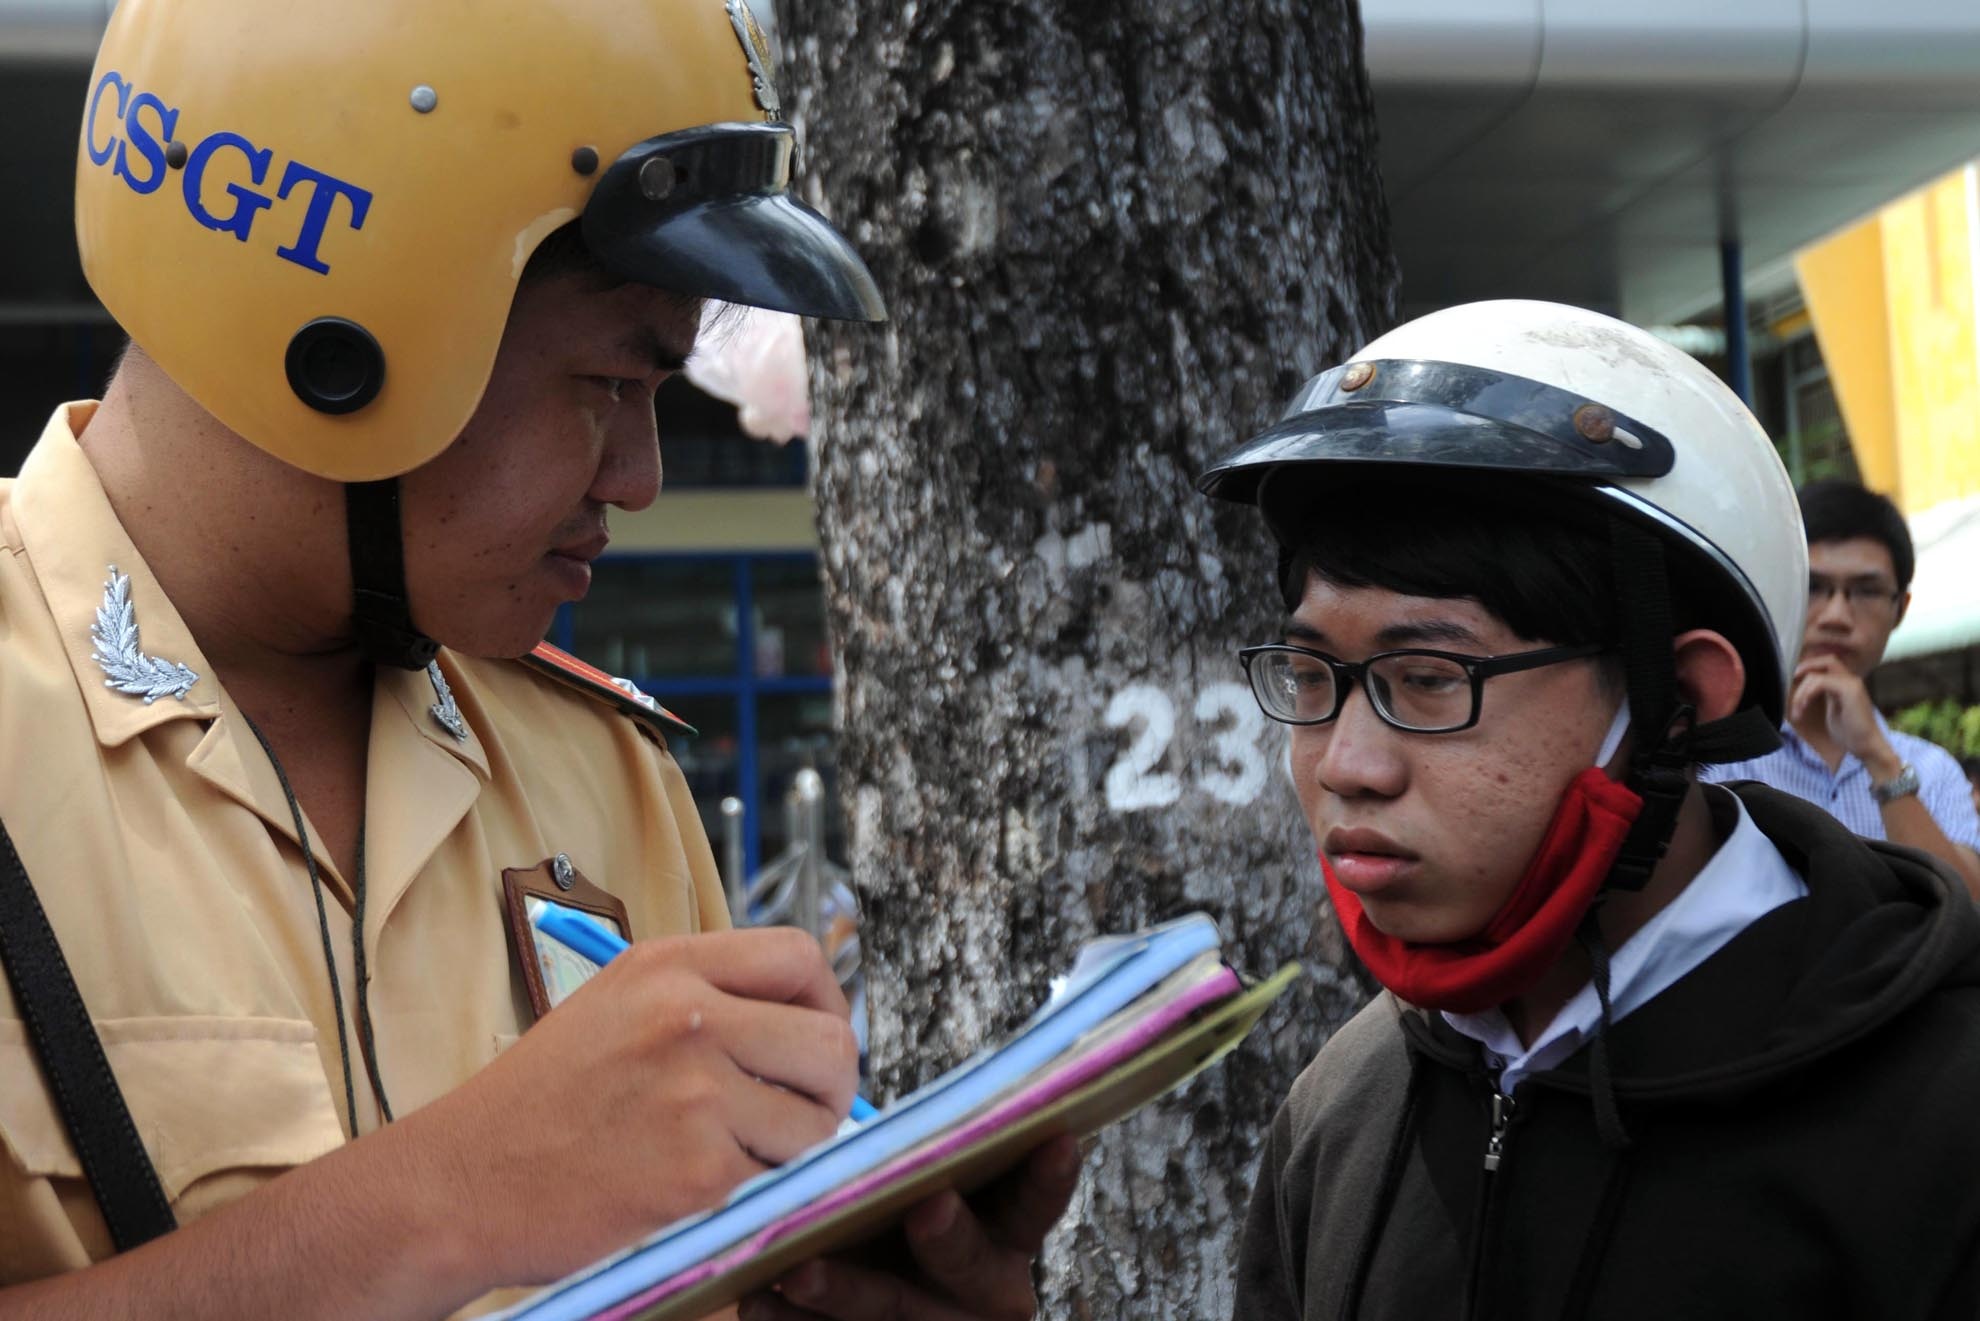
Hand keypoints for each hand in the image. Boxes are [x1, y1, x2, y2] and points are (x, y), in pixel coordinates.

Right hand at [407, 926, 857, 1287]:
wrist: (460, 1183)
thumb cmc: (539, 1103)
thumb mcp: (615, 1007)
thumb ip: (706, 996)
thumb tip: (805, 1017)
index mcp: (668, 967)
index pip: (801, 957)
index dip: (826, 1001)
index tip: (813, 1036)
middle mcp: (687, 1017)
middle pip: (831, 1041)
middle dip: (830, 1086)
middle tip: (802, 1112)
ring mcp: (695, 1094)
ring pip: (815, 1121)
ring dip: (793, 1148)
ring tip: (734, 1154)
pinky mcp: (698, 1172)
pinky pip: (775, 1181)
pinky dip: (752, 1194)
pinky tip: (699, 1190)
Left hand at [736, 1135, 1081, 1320]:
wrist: (895, 1295)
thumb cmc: (905, 1207)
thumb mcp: (936, 1183)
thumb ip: (935, 1151)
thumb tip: (928, 1093)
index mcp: (1007, 1236)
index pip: (1037, 1205)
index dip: (1050, 1177)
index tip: (1059, 1139)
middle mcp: (982, 1291)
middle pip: (967, 1267)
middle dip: (950, 1240)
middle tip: (928, 1208)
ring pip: (890, 1313)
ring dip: (845, 1291)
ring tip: (798, 1268)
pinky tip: (756, 1301)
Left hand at [1790, 654, 1896, 773]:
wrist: (1866, 745)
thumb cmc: (1850, 733)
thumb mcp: (1832, 709)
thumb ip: (1823, 696)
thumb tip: (1804, 691)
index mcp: (1847, 684)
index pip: (1828, 664)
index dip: (1810, 667)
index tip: (1794, 679)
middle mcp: (1851, 680)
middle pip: (1826, 660)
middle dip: (1806, 667)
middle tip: (1792, 678)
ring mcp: (1852, 684)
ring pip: (1818, 675)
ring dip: (1801, 692)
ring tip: (1798, 709)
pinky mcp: (1850, 691)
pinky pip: (1821, 682)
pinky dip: (1807, 693)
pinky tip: (1803, 707)